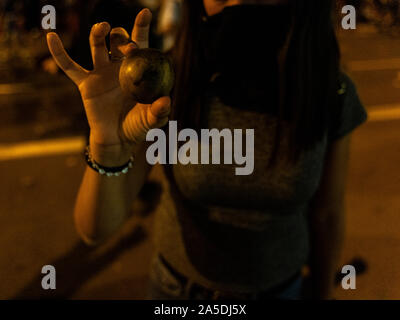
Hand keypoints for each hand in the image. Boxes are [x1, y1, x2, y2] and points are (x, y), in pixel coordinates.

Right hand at [46, 9, 170, 153]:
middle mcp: (119, 66)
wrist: (117, 139)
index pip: (140, 44)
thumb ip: (159, 112)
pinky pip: (70, 66)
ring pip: (97, 46)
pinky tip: (51, 36)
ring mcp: (101, 73)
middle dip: (123, 38)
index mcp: (137, 70)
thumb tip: (166, 101)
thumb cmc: (137, 126)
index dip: (141, 28)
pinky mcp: (86, 83)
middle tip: (129, 49)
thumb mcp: (151, 120)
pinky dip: (59, 53)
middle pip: (119, 41)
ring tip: (102, 28)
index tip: (145, 12)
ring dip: (98, 33)